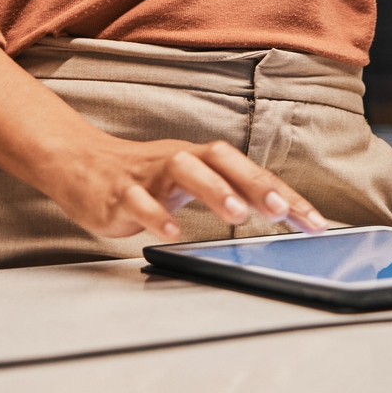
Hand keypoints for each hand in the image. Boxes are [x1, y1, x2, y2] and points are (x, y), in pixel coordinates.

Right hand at [52, 132, 328, 243]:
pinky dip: (156, 216)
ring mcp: (146, 175)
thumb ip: (226, 193)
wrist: (78, 163)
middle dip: (254, 184)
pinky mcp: (117, 192)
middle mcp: (178, 160)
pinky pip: (138, 201)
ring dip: (211, 190)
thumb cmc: (142, 178)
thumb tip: (278, 212)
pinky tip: (173, 233)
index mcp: (199, 159)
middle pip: (220, 160)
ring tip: (236, 213)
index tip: (313, 221)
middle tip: (282, 210)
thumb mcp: (187, 183)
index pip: (248, 170)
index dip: (283, 193)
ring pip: (182, 171)